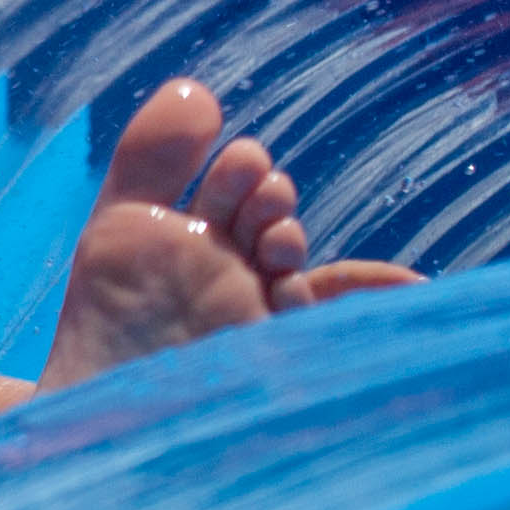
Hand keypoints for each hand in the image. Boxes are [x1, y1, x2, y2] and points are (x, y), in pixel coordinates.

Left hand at [40, 79, 420, 388]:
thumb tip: (198, 90)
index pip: (249, 194)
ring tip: (272, 240)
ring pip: (302, 273)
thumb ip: (156, 157)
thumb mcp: (125, 228)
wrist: (100, 419)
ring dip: (291, 243)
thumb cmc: (107, 331)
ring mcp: (258, 328)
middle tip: (255, 201)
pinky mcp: (279, 366)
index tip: (237, 167)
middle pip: (275, 225)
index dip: (247, 174)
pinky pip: (340, 324)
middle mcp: (235, 286)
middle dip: (268, 199)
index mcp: (199, 248)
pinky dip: (377, 297)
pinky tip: (409, 286)